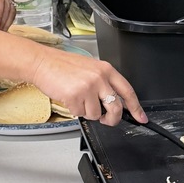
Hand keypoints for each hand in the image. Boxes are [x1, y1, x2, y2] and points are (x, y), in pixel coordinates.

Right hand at [28, 48, 147, 126]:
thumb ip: (103, 83)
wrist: (42, 63)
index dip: (136, 107)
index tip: (141, 117)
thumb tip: (112, 102)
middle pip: (116, 108)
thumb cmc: (62, 66)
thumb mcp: (90, 68)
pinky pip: (81, 114)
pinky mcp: (76, 96)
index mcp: (106, 69)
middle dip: (112, 119)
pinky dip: (75, 110)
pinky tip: (69, 98)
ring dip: (87, 112)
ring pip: (96, 114)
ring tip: (77, 99)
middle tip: (106, 120)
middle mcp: (100, 78)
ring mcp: (88, 87)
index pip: (128, 91)